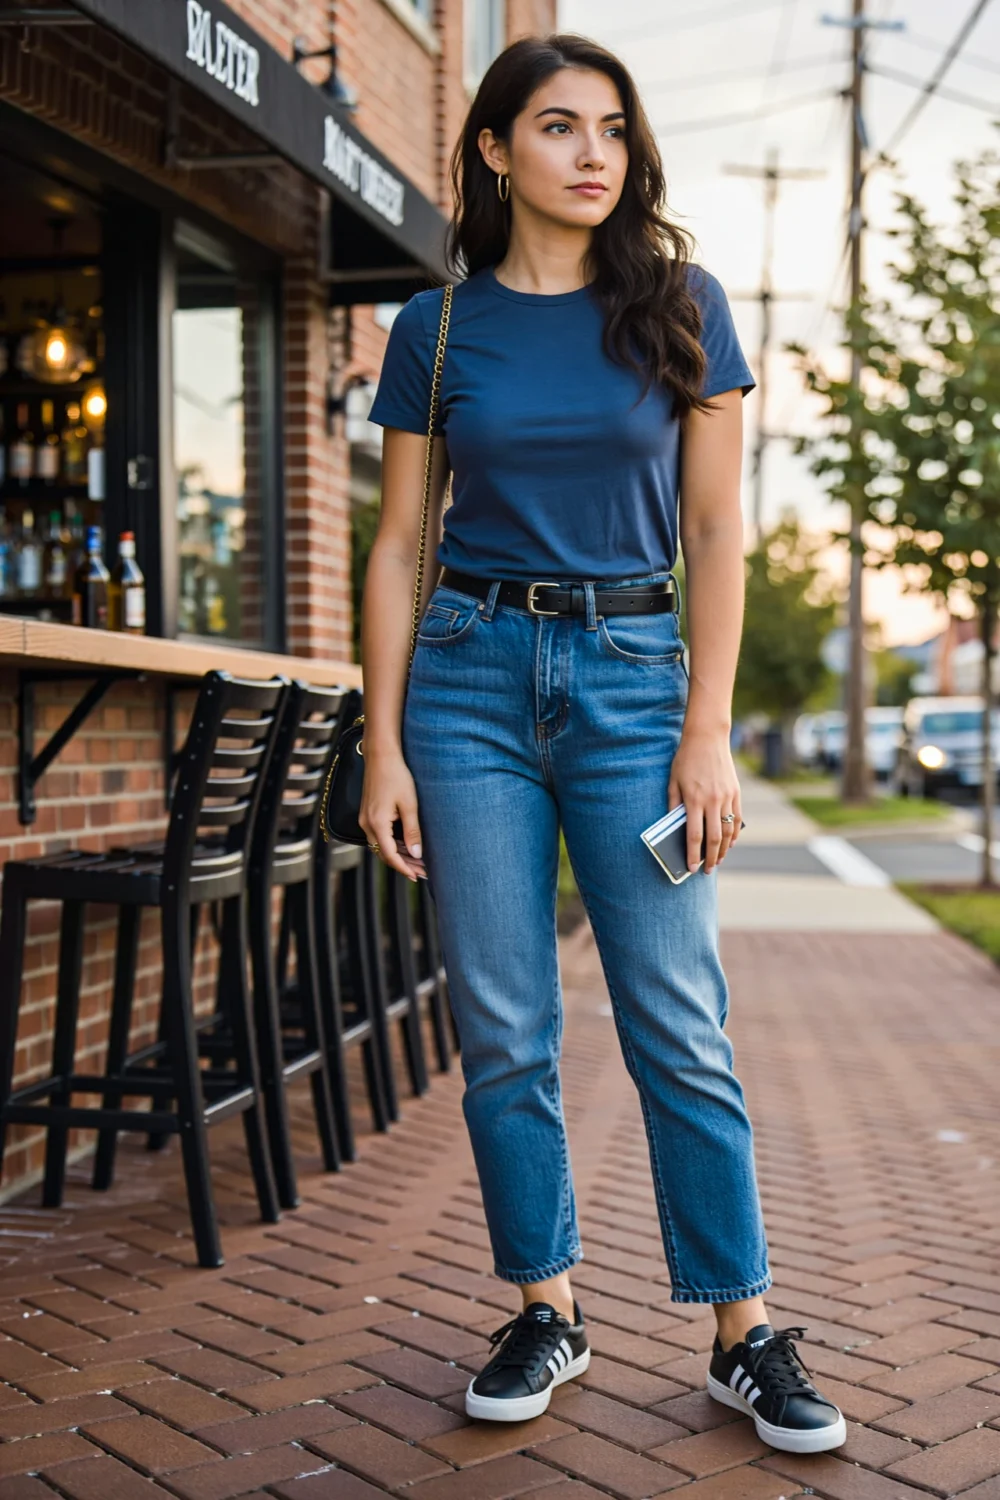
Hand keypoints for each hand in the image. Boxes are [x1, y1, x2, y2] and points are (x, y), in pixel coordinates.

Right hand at [359, 747, 426, 881]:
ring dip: (398, 855)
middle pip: (384, 853)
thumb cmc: (397, 776)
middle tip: (422, 872)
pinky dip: (392, 844)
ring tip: (418, 862)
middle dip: (403, 864)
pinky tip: (406, 846)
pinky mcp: (367, 814)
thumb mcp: (409, 805)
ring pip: (381, 845)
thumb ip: (412, 831)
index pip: (389, 855)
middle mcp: (366, 824)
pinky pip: (379, 836)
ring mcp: (365, 819)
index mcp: (376, 823)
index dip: (403, 868)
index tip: (416, 876)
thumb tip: (416, 854)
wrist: (381, 756)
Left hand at [667, 728, 741, 873]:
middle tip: (707, 870)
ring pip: (728, 831)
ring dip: (724, 849)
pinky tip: (730, 843)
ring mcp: (726, 797)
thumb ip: (674, 805)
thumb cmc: (686, 759)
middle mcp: (712, 801)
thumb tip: (674, 827)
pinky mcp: (736, 792)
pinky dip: (734, 834)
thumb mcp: (673, 781)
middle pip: (714, 838)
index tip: (692, 868)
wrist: (707, 738)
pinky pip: (737, 819)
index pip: (695, 836)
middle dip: (710, 858)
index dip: (693, 855)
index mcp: (694, 800)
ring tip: (718, 860)